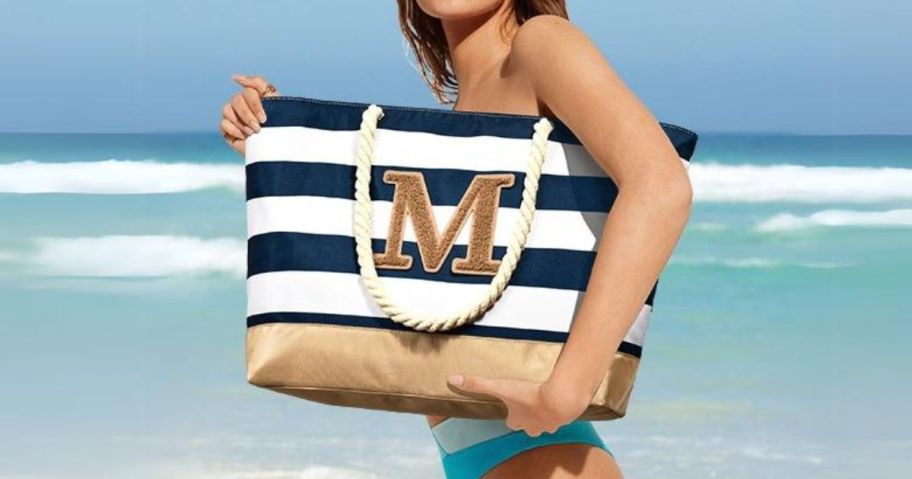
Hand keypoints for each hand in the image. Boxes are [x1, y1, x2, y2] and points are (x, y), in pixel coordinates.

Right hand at [220, 74, 278, 155]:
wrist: (276, 151)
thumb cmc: (280, 126)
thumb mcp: (275, 101)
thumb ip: (258, 83)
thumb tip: (234, 77)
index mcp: (253, 96)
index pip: (248, 92)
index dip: (255, 105)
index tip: (264, 119)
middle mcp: (241, 104)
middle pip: (236, 100)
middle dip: (247, 116)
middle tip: (258, 128)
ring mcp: (233, 116)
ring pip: (227, 110)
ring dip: (241, 123)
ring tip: (252, 134)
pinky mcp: (227, 129)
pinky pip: (223, 124)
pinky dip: (234, 130)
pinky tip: (244, 138)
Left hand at [447, 374, 590, 436]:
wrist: (560, 399)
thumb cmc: (529, 395)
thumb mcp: (500, 387)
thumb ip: (477, 383)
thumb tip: (452, 379)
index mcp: (517, 421)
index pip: (511, 421)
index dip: (511, 412)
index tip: (511, 402)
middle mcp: (533, 427)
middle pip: (528, 424)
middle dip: (528, 415)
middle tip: (528, 401)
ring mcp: (550, 424)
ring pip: (545, 422)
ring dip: (544, 413)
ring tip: (545, 399)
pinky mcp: (565, 418)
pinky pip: (561, 415)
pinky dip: (560, 408)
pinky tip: (560, 398)